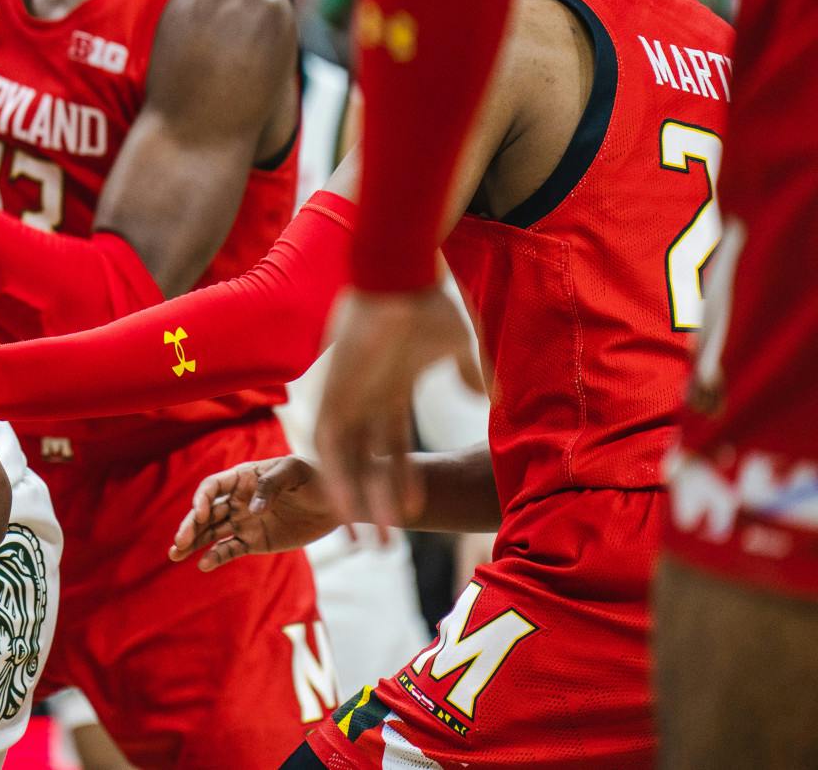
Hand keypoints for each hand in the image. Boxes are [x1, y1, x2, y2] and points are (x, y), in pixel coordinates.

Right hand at [168, 455, 337, 571]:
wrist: (335, 502)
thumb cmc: (314, 478)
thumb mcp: (294, 472)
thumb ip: (270, 486)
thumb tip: (252, 510)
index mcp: (243, 478)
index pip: (213, 486)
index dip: (202, 499)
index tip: (200, 513)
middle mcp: (237, 500)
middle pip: (206, 513)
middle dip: (190, 526)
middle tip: (178, 543)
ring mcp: (244, 521)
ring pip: (211, 532)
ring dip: (193, 542)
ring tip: (174, 555)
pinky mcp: (254, 541)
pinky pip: (230, 549)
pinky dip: (216, 557)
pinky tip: (204, 565)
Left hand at [314, 284, 476, 538]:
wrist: (398, 274)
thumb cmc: (428, 303)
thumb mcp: (458, 345)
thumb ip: (470, 373)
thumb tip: (490, 400)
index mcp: (388, 392)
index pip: (391, 449)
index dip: (400, 481)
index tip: (412, 514)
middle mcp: (363, 400)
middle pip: (365, 465)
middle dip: (376, 504)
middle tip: (383, 546)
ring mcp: (346, 397)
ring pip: (346, 464)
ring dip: (358, 501)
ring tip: (371, 539)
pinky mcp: (332, 392)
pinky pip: (329, 446)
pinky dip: (340, 478)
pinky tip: (350, 508)